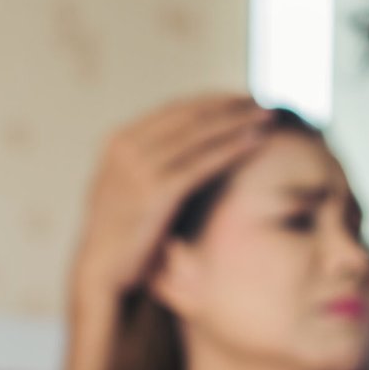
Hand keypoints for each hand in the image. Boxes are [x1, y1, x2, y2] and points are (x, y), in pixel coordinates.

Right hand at [72, 93, 268, 300]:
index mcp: (119, 140)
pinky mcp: (153, 192)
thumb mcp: (128, 187)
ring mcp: (138, 168)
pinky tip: (255, 142)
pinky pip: (200, 163)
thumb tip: (185, 148)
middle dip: (229, 105)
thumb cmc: (122, 233)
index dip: (212, 101)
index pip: (174, 109)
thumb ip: (150, 163)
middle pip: (188, 114)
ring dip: (237, 121)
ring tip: (268, 115)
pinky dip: (230, 149)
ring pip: (198, 133)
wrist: (100, 270)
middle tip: (261, 100)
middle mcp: (126, 146)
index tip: (240, 99)